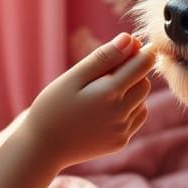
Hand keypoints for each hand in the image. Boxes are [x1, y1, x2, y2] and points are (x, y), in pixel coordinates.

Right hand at [21, 32, 153, 169]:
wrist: (42, 147)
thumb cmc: (52, 106)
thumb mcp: (73, 77)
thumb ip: (103, 57)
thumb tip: (130, 39)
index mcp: (109, 94)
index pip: (143, 65)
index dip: (141, 51)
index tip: (134, 44)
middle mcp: (120, 114)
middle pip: (145, 83)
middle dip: (134, 73)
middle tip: (109, 71)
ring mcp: (122, 131)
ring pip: (142, 101)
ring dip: (130, 92)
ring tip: (101, 93)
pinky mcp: (120, 142)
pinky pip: (135, 118)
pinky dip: (128, 109)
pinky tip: (106, 108)